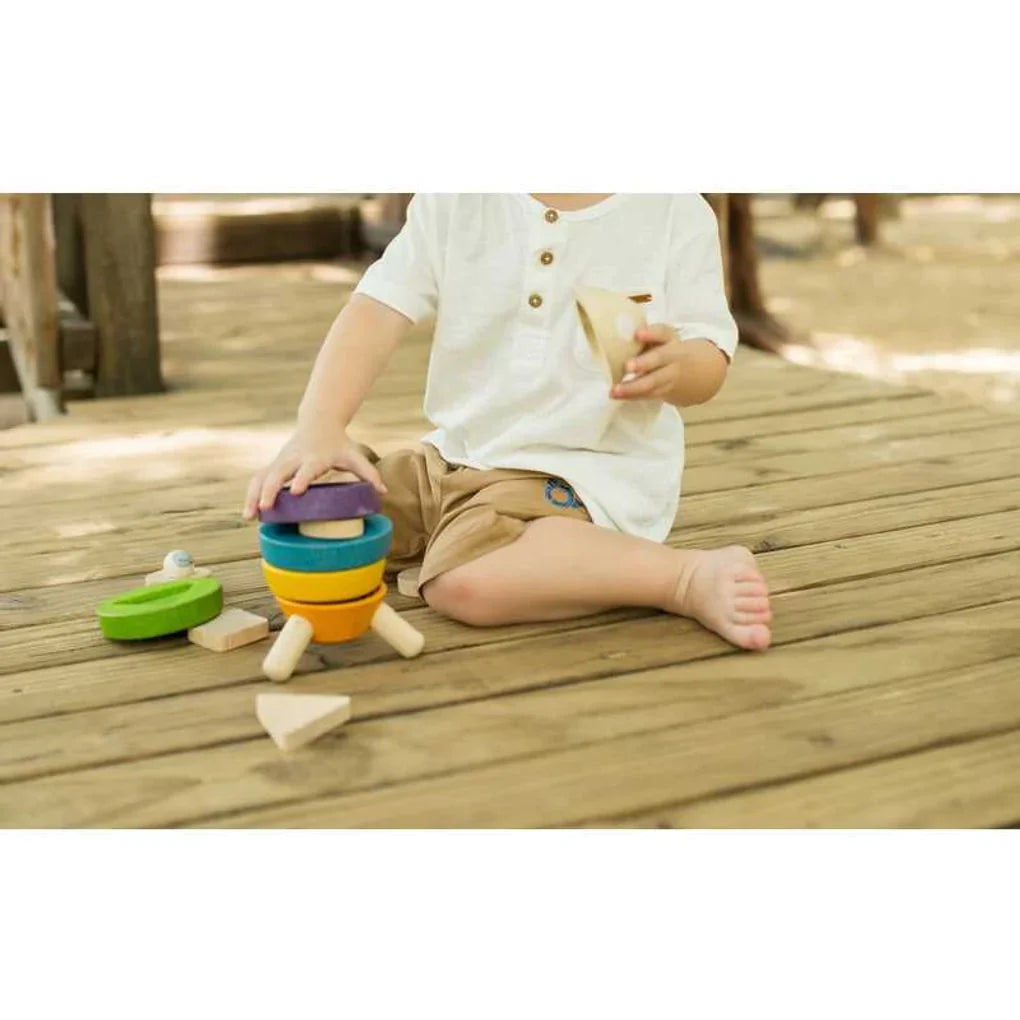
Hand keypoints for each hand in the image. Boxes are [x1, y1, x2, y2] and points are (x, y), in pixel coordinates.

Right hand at [242, 427, 386, 520]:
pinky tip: (248, 513)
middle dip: (270, 490)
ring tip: (248, 517)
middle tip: (265, 509)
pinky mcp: (273, 465)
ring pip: (261, 477)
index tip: (296, 491)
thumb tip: (383, 492)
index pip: (307, 468)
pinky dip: (251, 494)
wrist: (319, 423)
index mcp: (314, 457)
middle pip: (277, 473)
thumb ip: (368, 473)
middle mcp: (294, 458)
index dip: (301, 478)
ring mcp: (281, 461)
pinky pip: (257, 479)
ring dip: (253, 496)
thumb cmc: (338, 444)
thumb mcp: (354, 455)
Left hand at [610, 324, 683, 401]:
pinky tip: (618, 396)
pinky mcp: (665, 391)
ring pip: (653, 382)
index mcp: (670, 340)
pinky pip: (649, 394)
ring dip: (633, 387)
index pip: (663, 333)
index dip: (651, 333)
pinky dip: (633, 396)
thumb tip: (615, 337)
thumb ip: (646, 337)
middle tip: (627, 366)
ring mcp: (670, 376)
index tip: (637, 334)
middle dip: (644, 363)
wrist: (700, 372)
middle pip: (660, 359)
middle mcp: (672, 357)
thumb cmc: (669, 350)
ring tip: (615, 390)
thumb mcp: (664, 339)